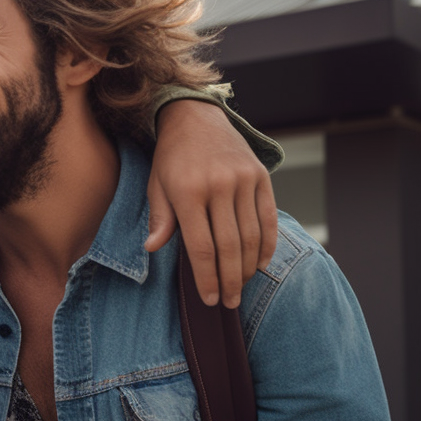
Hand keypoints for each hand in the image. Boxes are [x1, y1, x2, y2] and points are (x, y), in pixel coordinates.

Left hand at [145, 99, 276, 307]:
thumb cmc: (171, 158)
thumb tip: (152, 249)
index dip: (206, 277)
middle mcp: (219, 186)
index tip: (210, 299)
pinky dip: (267, 244)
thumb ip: (159, 218)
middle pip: (230, 247)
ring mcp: (244, 180)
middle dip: (230, 280)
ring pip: (252, 236)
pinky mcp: (261, 176)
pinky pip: (269, 218)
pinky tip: (260, 264)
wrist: (196, 117)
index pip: (201, 247)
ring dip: (249, 267)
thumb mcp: (157, 185)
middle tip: (229, 302)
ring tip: (242, 287)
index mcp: (188, 192)